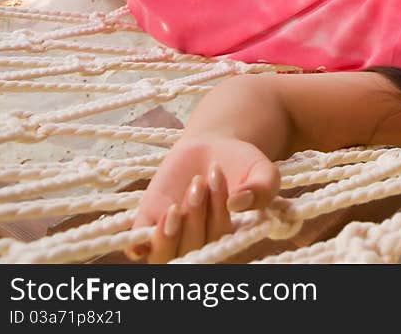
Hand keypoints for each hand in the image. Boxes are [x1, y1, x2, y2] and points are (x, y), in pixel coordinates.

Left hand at [125, 133, 280, 262]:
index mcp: (226, 241)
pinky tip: (165, 215)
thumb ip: (262, 189)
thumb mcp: (263, 171)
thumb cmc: (242, 163)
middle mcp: (198, 244)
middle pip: (192, 251)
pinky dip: (143, 242)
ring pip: (164, 256)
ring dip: (172, 231)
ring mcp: (172, 235)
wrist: (213, 144)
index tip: (229, 198)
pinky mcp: (148, 221)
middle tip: (204, 182)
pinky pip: (137, 248)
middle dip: (199, 217)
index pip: (218, 250)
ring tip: (190, 190)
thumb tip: (237, 205)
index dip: (217, 228)